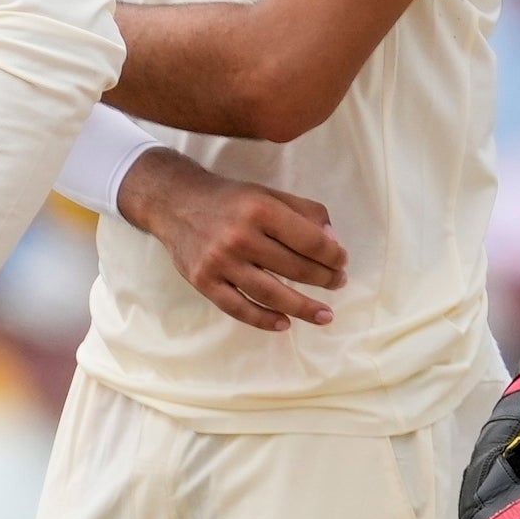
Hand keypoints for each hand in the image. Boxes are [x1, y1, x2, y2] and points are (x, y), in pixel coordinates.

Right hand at [116, 148, 346, 330]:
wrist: (176, 203)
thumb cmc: (232, 199)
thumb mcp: (271, 194)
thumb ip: (306, 212)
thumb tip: (333, 242)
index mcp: (262, 211)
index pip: (309, 241)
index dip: (333, 255)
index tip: (343, 262)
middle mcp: (241, 237)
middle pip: (293, 268)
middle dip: (324, 279)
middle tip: (339, 284)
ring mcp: (220, 263)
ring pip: (270, 293)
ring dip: (302, 307)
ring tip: (324, 315)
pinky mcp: (203, 282)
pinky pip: (238, 308)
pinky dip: (263, 320)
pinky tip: (285, 324)